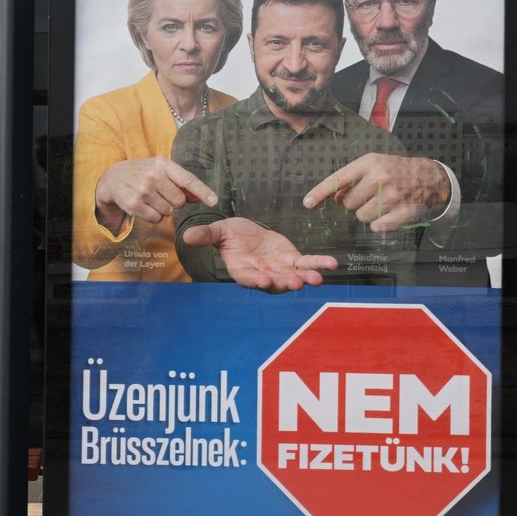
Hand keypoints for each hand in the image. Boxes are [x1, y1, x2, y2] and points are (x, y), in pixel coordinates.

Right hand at [94, 156, 218, 233]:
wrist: (114, 177)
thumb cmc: (144, 173)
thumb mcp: (161, 170)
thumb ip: (180, 182)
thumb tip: (197, 198)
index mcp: (163, 164)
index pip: (188, 179)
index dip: (202, 191)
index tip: (214, 201)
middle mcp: (153, 175)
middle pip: (179, 201)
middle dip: (174, 202)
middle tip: (162, 194)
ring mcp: (142, 190)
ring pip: (168, 212)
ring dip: (163, 209)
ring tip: (151, 199)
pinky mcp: (133, 204)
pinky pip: (156, 219)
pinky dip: (153, 216)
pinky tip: (145, 206)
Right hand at [182, 217, 337, 292]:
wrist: (245, 234)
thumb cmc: (229, 235)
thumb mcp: (217, 232)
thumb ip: (205, 235)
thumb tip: (185, 235)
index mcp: (242, 270)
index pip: (248, 278)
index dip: (255, 280)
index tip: (262, 280)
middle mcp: (263, 274)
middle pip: (274, 282)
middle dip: (284, 283)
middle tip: (293, 283)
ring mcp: (280, 270)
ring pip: (293, 277)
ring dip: (304, 278)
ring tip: (316, 279)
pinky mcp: (293, 261)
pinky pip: (308, 264)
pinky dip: (319, 264)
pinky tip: (332, 265)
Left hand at [303, 153, 449, 232]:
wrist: (428, 177)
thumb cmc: (395, 170)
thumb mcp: (373, 165)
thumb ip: (351, 179)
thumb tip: (334, 197)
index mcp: (369, 164)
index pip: (338, 180)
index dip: (320, 192)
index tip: (307, 203)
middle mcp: (379, 178)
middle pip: (348, 204)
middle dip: (355, 203)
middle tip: (370, 195)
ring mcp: (391, 196)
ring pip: (361, 217)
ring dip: (367, 213)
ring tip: (381, 202)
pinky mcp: (401, 213)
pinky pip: (376, 226)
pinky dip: (380, 223)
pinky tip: (389, 212)